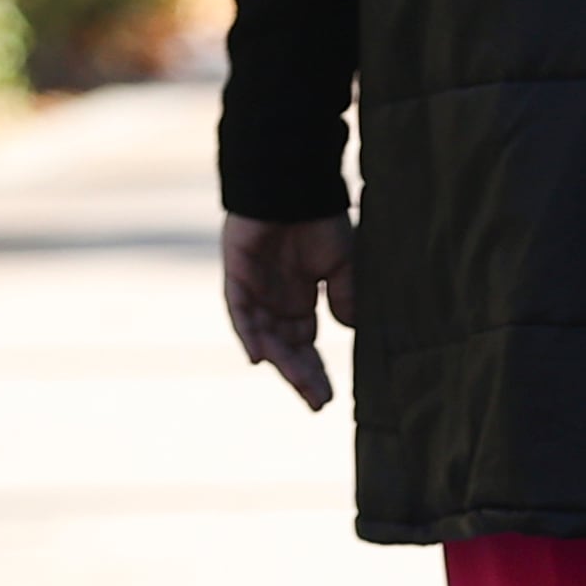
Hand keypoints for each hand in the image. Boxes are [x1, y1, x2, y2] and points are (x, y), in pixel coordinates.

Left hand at [222, 213, 354, 409]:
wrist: (294, 183)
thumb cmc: (321, 218)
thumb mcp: (344, 263)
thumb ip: (345, 296)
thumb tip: (348, 330)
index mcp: (300, 298)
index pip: (305, 343)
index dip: (315, 371)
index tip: (327, 398)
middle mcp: (275, 300)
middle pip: (286, 347)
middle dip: (301, 375)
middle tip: (317, 402)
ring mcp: (254, 290)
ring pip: (265, 336)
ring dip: (281, 362)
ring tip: (300, 385)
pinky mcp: (236, 275)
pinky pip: (240, 312)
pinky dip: (248, 334)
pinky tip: (259, 357)